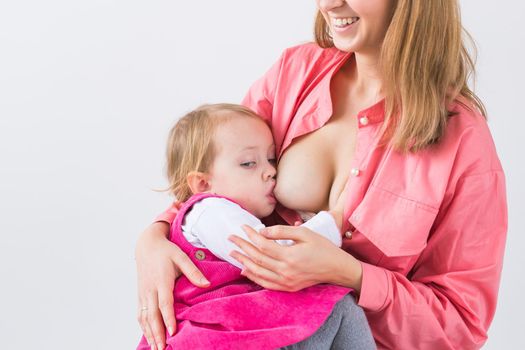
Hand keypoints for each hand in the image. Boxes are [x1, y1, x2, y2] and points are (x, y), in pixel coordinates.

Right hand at [135, 221, 209, 349]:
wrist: (146, 245)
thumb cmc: (166, 251)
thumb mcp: (181, 257)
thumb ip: (193, 271)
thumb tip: (207, 284)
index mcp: (161, 280)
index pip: (164, 303)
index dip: (168, 318)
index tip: (172, 333)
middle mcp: (150, 289)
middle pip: (152, 315)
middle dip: (157, 333)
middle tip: (162, 348)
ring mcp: (143, 293)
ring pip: (144, 317)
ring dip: (149, 333)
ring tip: (155, 348)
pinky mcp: (140, 295)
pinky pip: (140, 314)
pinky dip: (144, 327)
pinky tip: (149, 336)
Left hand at [228, 224, 361, 291]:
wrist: (337, 268)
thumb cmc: (322, 248)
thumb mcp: (305, 233)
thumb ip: (283, 232)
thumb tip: (262, 232)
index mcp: (290, 256)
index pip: (263, 245)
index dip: (251, 236)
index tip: (243, 227)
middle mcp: (286, 271)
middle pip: (258, 259)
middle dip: (242, 247)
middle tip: (231, 238)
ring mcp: (286, 282)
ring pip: (259, 272)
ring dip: (244, 262)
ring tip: (233, 253)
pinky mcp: (288, 288)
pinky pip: (266, 284)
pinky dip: (253, 277)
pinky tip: (245, 270)